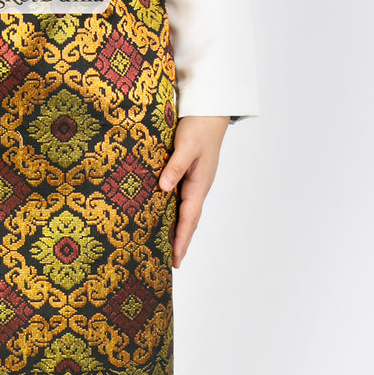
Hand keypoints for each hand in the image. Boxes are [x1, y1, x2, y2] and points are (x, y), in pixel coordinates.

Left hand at [158, 116, 229, 268]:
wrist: (210, 112)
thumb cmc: (198, 127)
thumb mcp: (185, 146)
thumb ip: (175, 167)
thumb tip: (163, 188)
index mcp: (198, 184)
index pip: (189, 218)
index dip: (181, 239)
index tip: (176, 258)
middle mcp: (198, 186)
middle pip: (189, 220)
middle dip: (182, 241)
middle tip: (173, 262)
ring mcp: (195, 182)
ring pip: (186, 211)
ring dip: (179, 229)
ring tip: (168, 247)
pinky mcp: (190, 175)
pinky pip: (182, 199)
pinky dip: (176, 213)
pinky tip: (166, 217)